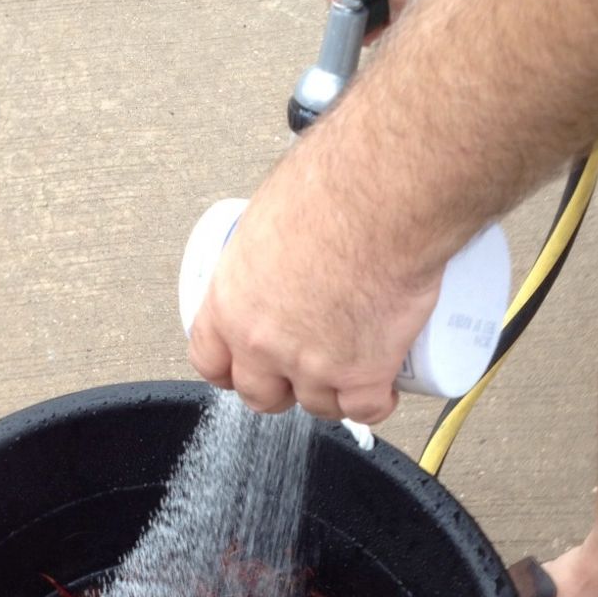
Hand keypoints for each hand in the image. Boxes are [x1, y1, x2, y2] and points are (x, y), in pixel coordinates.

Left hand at [187, 119, 442, 424]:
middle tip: (302, 367)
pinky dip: (378, 401)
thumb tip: (281, 237)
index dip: (229, 370)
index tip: (242, 368)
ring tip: (351, 369)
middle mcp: (263, 342)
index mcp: (231, 301)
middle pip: (260, 394)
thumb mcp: (271, 212)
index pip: (209, 360)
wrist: (384, 198)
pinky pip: (366, 409)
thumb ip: (268, 244)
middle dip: (280, 388)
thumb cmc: (333, 187)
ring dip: (333, 394)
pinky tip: (387, 386)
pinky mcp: (362, 374)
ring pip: (317, 406)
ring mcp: (313, 365)